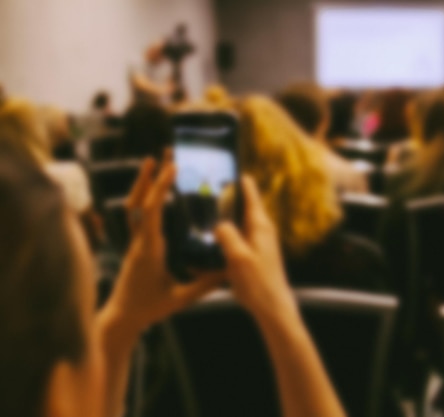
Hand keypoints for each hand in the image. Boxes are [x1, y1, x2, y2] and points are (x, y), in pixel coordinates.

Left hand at [105, 159, 224, 333]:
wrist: (122, 318)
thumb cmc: (149, 309)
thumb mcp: (180, 298)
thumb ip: (205, 285)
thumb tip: (228, 270)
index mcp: (149, 249)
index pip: (152, 212)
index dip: (161, 187)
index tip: (172, 167)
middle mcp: (139, 241)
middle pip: (139, 201)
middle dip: (151, 176)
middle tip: (163, 153)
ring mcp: (135, 242)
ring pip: (133, 206)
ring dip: (142, 183)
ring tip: (153, 162)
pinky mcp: (136, 245)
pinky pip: (137, 216)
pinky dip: (144, 198)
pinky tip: (153, 191)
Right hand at [216, 176, 296, 320]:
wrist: (273, 308)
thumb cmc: (259, 284)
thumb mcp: (237, 257)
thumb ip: (227, 235)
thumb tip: (219, 224)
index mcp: (260, 226)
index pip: (250, 194)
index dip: (240, 181)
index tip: (230, 167)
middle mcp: (262, 230)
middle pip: (243, 207)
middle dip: (227, 199)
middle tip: (207, 190)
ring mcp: (259, 243)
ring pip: (239, 224)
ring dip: (224, 219)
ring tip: (204, 214)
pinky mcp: (254, 255)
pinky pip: (237, 240)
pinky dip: (225, 238)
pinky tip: (210, 245)